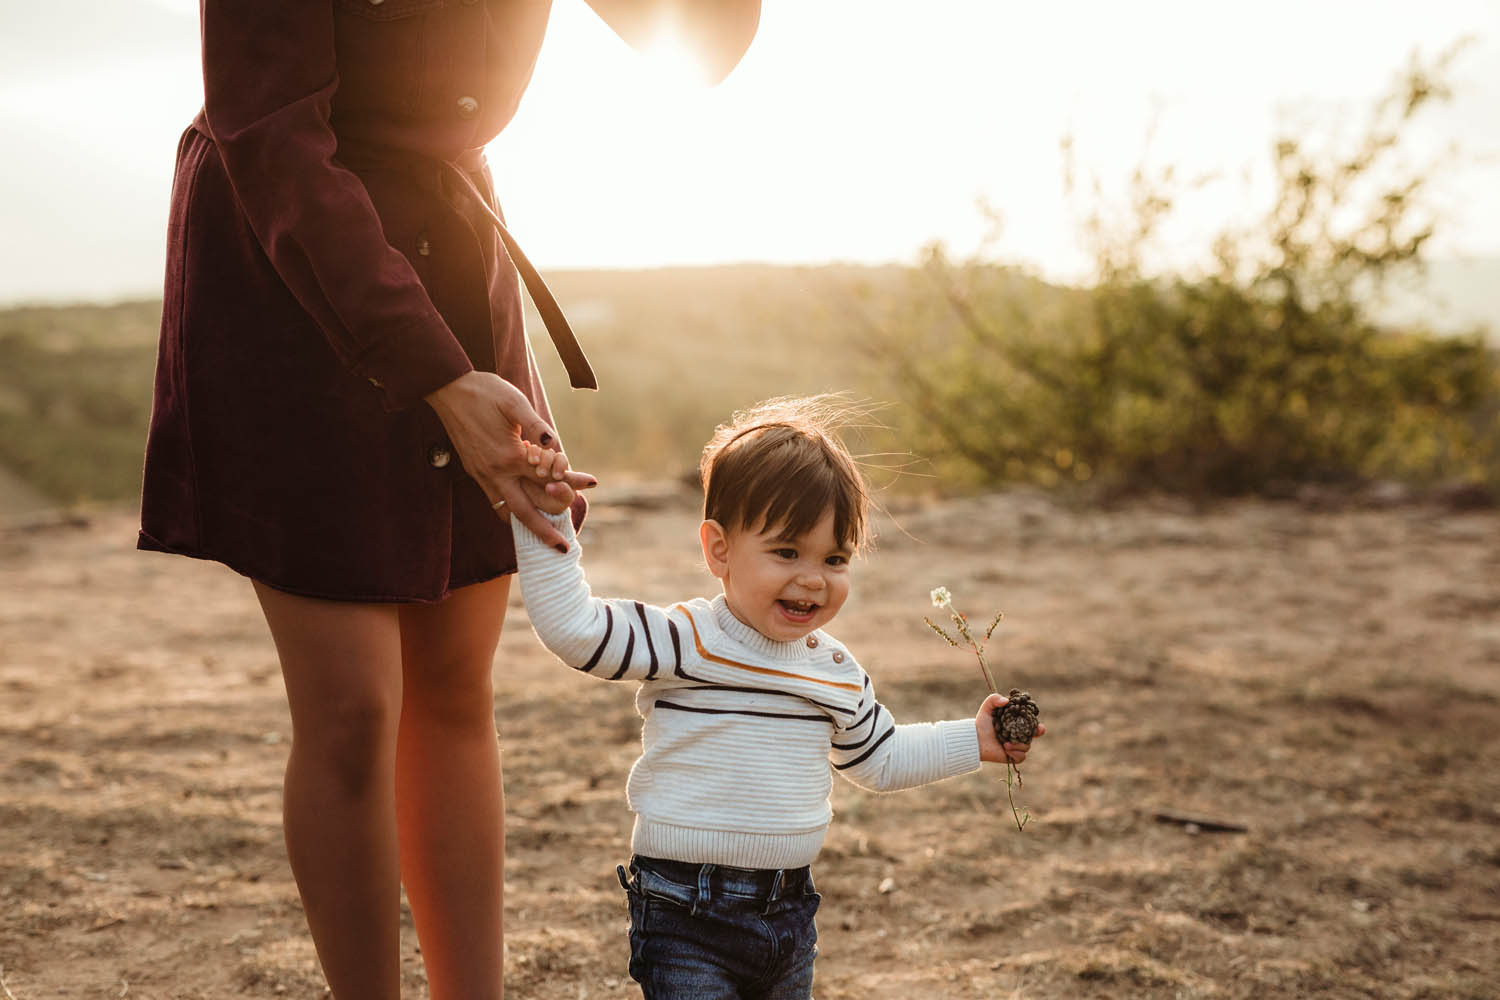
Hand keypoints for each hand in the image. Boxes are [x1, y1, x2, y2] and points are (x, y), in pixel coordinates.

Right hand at [425, 372, 594, 546]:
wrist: (447, 389)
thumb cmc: (484, 391)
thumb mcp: (514, 402)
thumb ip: (537, 426)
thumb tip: (554, 447)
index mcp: (510, 456)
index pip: (547, 479)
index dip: (571, 482)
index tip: (592, 483)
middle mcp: (496, 472)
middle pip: (524, 512)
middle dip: (544, 532)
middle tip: (563, 549)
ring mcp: (482, 475)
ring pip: (506, 511)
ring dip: (525, 525)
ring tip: (544, 535)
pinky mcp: (474, 472)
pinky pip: (494, 501)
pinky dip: (509, 512)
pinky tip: (522, 511)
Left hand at [976, 692, 1044, 764]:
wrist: (975, 739)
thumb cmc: (982, 723)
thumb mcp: (987, 708)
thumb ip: (994, 699)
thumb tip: (1006, 700)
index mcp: (1016, 723)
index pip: (1030, 722)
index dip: (1036, 721)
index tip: (1037, 720)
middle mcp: (1018, 734)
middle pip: (1034, 734)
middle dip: (1038, 731)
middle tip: (1037, 730)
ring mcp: (1016, 746)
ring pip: (1027, 746)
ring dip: (1019, 744)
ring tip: (1005, 743)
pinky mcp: (1013, 756)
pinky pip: (1021, 757)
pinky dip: (1016, 753)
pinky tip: (1006, 749)